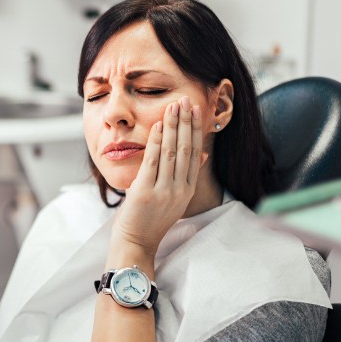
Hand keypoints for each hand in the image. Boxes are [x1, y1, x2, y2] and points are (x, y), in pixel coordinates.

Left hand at [111, 96, 207, 255]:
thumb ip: (187, 176)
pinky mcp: (146, 192)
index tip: (196, 111)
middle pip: (186, 149)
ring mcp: (163, 191)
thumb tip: (202, 154)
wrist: (137, 241)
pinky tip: (158, 125)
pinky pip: (152, 161)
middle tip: (186, 100)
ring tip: (173, 107)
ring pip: (171, 152)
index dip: (196, 130)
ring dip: (173, 127)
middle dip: (186, 123)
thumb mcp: (176, 198)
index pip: (195, 154)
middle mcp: (179, 190)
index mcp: (187, 190)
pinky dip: (156, 141)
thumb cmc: (152, 219)